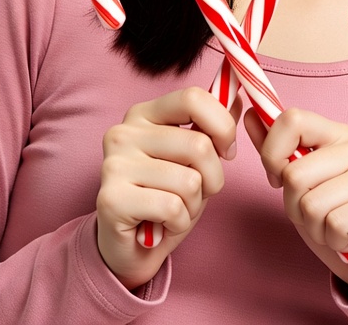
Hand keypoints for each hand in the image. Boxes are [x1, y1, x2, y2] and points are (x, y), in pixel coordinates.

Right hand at [96, 87, 239, 289]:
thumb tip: (236, 99)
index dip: (222, 125)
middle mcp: (124, 132)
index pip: (192, 98)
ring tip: (173, 210)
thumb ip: (210, 127)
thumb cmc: (165, 197)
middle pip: (198, 145)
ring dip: (194, 205)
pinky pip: (172, 208)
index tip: (226, 150)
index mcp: (143, 114)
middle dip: (212, 178)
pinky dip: (179, 224)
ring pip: (189, 181)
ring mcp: (114, 164)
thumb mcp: (193, 158)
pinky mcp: (111, 198)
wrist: (130, 249)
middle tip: (194, 194)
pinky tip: (161, 226)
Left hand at [245, 107, 347, 303]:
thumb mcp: (298, 188)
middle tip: (319, 218)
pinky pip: (336, 224)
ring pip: (313, 203)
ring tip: (337, 231)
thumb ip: (276, 153)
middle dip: (295, 207)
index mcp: (341, 134)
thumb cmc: (336, 223)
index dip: (273, 154)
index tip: (280, 180)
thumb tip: (251, 115)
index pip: (293, 120)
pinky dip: (336, 242)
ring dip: (317, 229)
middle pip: (295, 173)